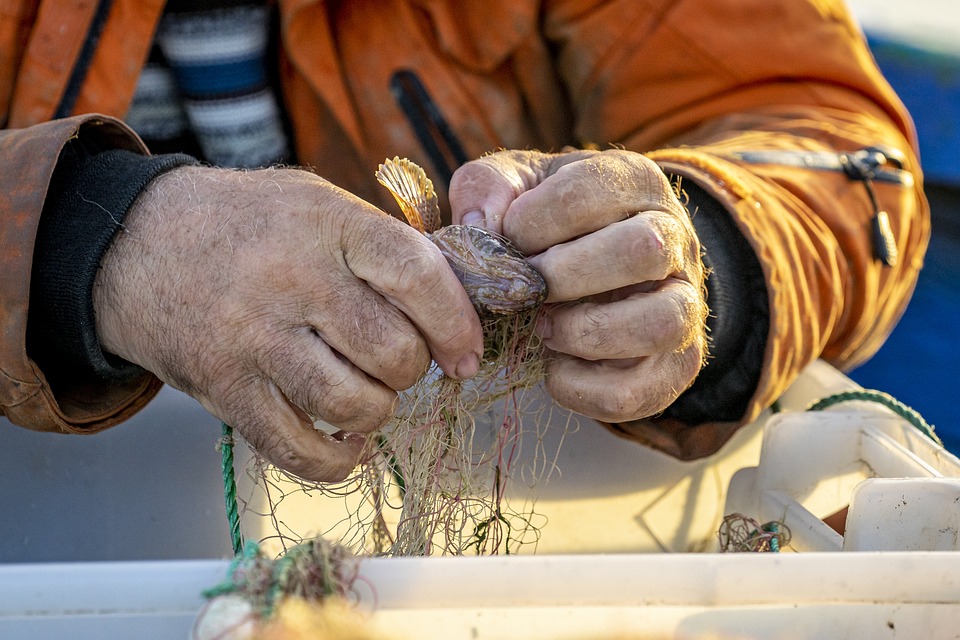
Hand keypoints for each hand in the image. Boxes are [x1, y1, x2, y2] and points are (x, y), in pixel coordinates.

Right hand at [93, 165, 482, 481]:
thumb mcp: (317, 203)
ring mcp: (253, 338)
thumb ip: (383, 246)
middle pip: (393, 351)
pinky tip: (348, 441)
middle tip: (398, 357)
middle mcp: (290, 279)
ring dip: (379, 408)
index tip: (465, 351)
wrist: (136, 243)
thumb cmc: (249, 223)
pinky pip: (299, 451)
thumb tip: (460, 305)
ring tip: (368, 388)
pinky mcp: (225, 389)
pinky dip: (338, 460)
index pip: (415, 274)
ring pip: (355, 404)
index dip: (455, 322)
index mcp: (325, 223)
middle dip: (414, 367)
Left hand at [449, 149, 706, 421]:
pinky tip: (553, 367)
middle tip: (523, 290)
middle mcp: (674, 241)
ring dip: (586, 332)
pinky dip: (583, 388)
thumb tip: (480, 228)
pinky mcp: (673, 368)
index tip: (506, 241)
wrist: (603, 269)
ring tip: (543, 328)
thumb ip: (488, 189)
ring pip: (661, 322)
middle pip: (643, 250)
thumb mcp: (517, 186)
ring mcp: (684, 306)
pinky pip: (637, 390)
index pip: (591, 191)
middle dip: (565, 276)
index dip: (534, 221)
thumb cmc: (551, 223)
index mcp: (635, 183)